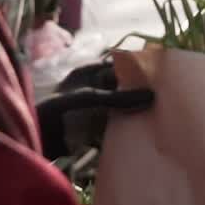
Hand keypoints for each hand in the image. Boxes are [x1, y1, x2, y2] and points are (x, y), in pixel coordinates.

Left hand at [36, 63, 153, 160]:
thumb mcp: (92, 98)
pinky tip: (144, 132)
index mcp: (89, 72)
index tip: (160, 74)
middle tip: (166, 98)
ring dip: (136, 111)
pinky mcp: (94, 129)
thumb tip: (152, 96)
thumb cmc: (59, 109)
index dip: (137, 68)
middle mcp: (93, 87)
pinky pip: (116, 125)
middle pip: (122, 87)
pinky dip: (127, 128)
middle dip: (140, 92)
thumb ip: (120, 97)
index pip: (119, 65)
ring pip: (121, 107)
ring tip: (161, 115)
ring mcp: (94, 109)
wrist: (38, 139)